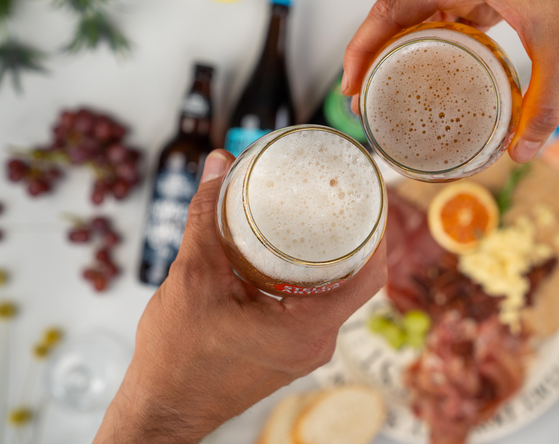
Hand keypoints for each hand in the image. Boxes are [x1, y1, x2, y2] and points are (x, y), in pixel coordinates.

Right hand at [93, 150, 387, 443]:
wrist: (162, 410)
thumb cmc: (176, 360)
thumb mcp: (191, 278)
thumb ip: (206, 218)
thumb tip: (219, 165)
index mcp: (307, 329)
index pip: (370, 275)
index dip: (379, 232)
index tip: (372, 197)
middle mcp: (316, 343)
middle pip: (355, 281)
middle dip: (352, 236)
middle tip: (340, 196)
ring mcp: (305, 351)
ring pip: (334, 294)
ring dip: (329, 257)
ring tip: (319, 216)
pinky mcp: (289, 352)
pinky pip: (314, 308)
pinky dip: (309, 278)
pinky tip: (292, 254)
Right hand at [342, 0, 558, 162]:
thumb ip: (545, 105)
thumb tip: (522, 152)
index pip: (391, 10)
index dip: (362, 49)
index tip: (352, 86)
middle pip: (395, 14)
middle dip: (373, 56)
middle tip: (364, 100)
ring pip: (418, 14)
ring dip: (399, 50)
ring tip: (388, 90)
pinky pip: (445, 15)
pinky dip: (431, 43)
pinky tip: (434, 70)